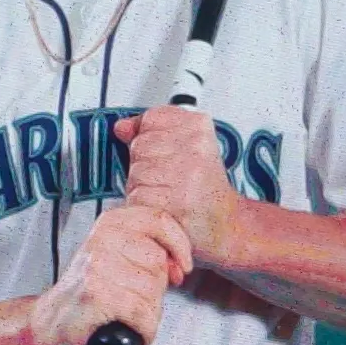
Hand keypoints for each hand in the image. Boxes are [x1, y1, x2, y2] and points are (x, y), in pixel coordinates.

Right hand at [31, 204, 193, 344]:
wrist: (49, 323)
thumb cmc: (86, 294)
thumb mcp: (114, 257)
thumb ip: (147, 250)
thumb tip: (180, 264)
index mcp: (110, 224)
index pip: (159, 220)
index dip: (179, 246)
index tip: (182, 267)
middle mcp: (101, 240)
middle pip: (159, 262)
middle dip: (157, 290)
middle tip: (132, 299)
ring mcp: (97, 266)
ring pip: (153, 292)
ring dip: (148, 313)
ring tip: (125, 315)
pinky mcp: (96, 294)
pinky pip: (142, 314)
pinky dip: (143, 329)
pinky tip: (128, 329)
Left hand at [116, 106, 242, 267]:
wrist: (225, 225)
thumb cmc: (204, 188)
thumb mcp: (186, 148)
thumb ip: (151, 132)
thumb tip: (120, 128)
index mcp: (199, 127)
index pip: (152, 119)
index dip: (152, 139)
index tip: (170, 153)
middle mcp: (196, 147)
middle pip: (139, 146)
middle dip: (146, 166)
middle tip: (172, 180)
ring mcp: (186, 174)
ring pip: (136, 174)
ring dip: (144, 189)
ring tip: (170, 195)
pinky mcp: (175, 202)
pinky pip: (137, 198)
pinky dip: (145, 207)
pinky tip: (166, 208)